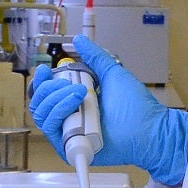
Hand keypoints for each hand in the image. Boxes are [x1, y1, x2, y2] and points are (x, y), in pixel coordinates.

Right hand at [29, 36, 187, 183]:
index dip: (41, 81)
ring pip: (42, 115)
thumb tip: (79, 40)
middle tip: (74, 84)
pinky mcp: (70, 147)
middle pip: (39, 102)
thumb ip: (95, 57)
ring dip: (57, 99)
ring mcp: (69, 132)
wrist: (148, 129)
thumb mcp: (112, 74)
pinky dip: (59, 112)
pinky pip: (51, 131)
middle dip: (51, 88)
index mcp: (74, 100)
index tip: (45, 71)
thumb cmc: (136, 106)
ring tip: (81, 93)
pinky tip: (76, 104)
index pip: (45, 92)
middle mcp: (68, 117)